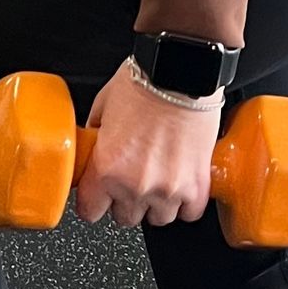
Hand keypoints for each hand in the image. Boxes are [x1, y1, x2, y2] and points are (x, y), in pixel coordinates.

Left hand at [74, 62, 218, 229]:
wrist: (182, 70)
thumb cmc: (144, 82)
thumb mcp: (102, 107)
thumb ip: (95, 137)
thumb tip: (92, 149)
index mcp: (106, 168)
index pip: (90, 212)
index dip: (93, 201)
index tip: (98, 195)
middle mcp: (136, 185)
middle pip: (124, 218)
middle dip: (124, 200)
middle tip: (130, 177)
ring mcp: (169, 189)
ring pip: (158, 218)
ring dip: (155, 202)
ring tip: (158, 178)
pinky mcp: (197, 184)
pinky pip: (189, 212)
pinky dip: (185, 201)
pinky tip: (180, 181)